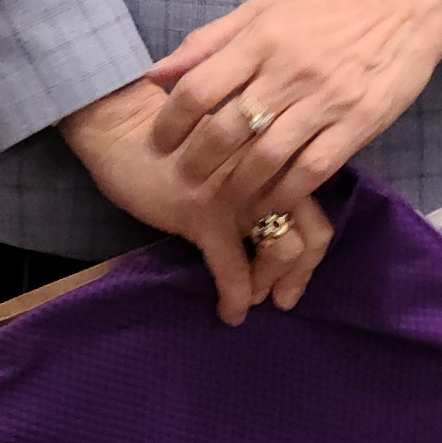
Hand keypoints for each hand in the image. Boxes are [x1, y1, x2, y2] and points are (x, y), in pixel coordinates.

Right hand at [60, 72, 336, 324]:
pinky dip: (235, 297)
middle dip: (299, 274)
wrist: (124, 128)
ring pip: (282, 249)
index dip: (312, 254)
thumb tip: (283, 232)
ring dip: (270, 283)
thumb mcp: (233, 158)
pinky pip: (232, 266)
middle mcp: (270, 173)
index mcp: (280, 158)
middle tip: (284, 299)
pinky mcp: (204, 212)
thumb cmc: (178, 144)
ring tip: (257, 298)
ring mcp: (240, 193)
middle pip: (311, 233)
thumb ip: (262, 182)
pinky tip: (231, 314)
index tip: (296, 277)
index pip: (317, 214)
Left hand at [142, 0, 441, 241]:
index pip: (200, 88)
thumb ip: (209, 40)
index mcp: (262, 38)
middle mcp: (290, 70)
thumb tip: (156, 74)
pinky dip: (285, 192)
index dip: (171, 122)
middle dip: (197, 162)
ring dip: (237, 186)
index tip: (159, 142)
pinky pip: (312, 169)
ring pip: (267, 157)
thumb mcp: (264, 10)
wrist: (403, 13)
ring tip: (224, 198)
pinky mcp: (358, 125)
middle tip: (185, 178)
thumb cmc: (327, 12)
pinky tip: (270, 200)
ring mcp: (326, 100)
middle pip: (227, 129)